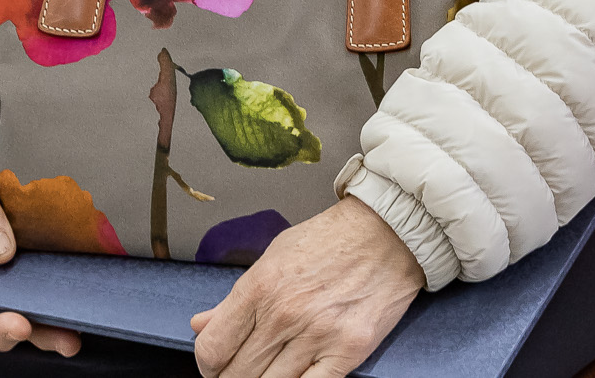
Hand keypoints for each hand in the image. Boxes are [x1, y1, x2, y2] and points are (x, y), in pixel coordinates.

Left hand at [190, 196, 420, 377]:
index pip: (212, 348)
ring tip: (272, 370)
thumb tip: (201, 324)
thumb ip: (236, 297)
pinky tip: (297, 375)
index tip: (217, 364)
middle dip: (234, 376)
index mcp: (260, 286)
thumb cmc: (333, 239)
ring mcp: (318, 333)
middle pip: (236, 374)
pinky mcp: (349, 349)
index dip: (208, 364)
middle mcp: (285, 313)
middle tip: (246, 369)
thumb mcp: (275, 256)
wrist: (392, 230)